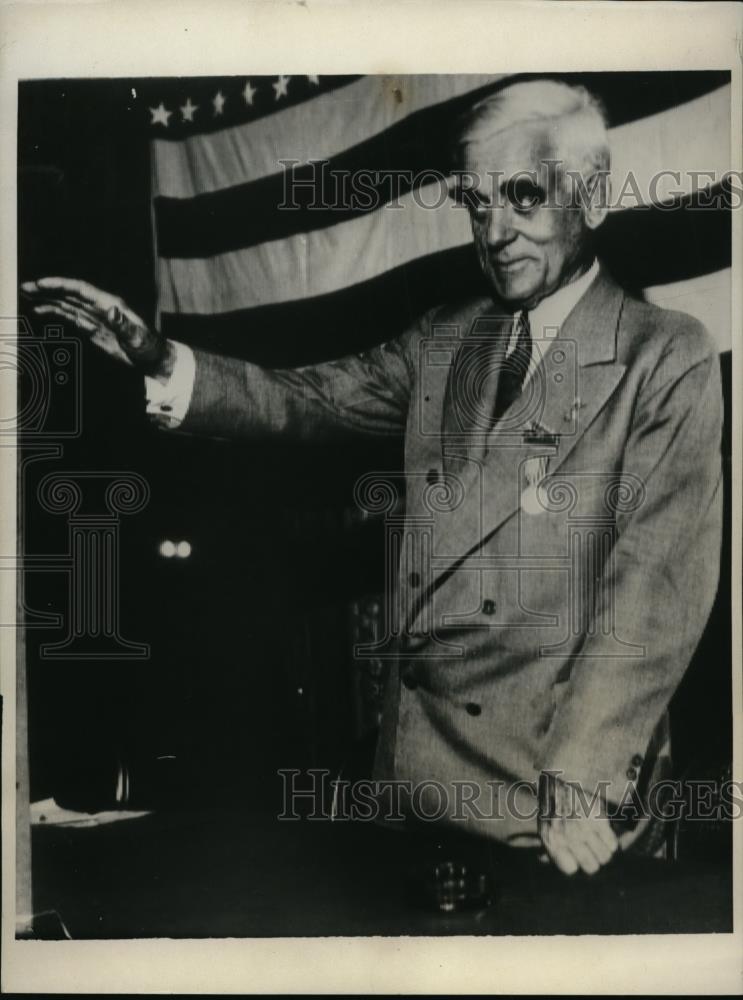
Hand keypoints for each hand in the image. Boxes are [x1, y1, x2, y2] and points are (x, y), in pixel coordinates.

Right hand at [21, 276, 173, 378]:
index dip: (61, 285)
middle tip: (26, 287)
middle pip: (70, 294)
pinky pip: (71, 317)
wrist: (152, 358)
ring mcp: (95, 317)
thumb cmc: (148, 346)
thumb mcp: (137, 336)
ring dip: (48, 299)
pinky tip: (42, 310)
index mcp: (110, 304)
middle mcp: (100, 307)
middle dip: (48, 290)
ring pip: (67, 304)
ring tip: (28, 296)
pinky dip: (55, 312)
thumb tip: (111, 310)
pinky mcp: (92, 328)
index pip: (81, 290)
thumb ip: (123, 324)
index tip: (42, 284)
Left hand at [537, 770, 618, 874]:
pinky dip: (611, 841)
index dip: (576, 863)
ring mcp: (584, 829)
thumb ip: (546, 841)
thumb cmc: (552, 798)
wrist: (563, 772)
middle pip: (591, 867)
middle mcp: (568, 837)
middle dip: (593, 859)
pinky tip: (604, 832)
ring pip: (605, 857)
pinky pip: (612, 844)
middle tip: (591, 848)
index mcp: (551, 838)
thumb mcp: (543, 820)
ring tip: (599, 840)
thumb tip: (543, 860)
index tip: (577, 856)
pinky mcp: (599, 819)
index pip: (570, 869)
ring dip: (604, 851)